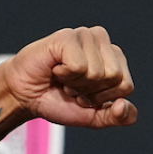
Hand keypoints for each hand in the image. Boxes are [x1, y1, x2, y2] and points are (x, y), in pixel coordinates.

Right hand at [0, 27, 136, 127]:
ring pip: (98, 72)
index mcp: (116, 59)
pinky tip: (55, 68)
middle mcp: (103, 42)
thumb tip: (122, 105)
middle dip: (92, 91)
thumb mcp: (95, 117)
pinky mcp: (67, 36)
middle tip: (72, 85)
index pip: (126, 86)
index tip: (85, 95)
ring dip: (76, 84)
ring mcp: (85, 36)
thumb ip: (119, 117)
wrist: (26, 97)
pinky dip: (65, 75)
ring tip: (63, 77)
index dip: (103, 98)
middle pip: (115, 78)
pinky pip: (79, 66)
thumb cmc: (60, 101)